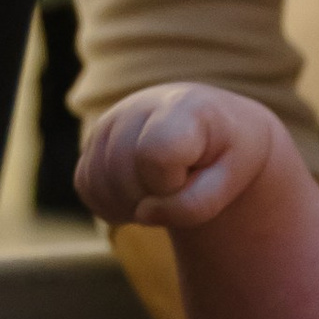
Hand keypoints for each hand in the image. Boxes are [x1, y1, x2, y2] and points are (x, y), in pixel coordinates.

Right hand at [74, 80, 275, 231]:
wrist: (211, 130)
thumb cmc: (226, 154)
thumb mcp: (232, 180)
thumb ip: (196, 205)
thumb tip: (144, 213)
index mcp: (182, 105)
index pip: (154, 156)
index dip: (172, 183)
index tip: (195, 174)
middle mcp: (138, 105)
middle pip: (121, 173)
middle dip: (151, 197)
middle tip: (181, 186)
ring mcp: (109, 121)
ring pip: (98, 182)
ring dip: (131, 205)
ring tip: (163, 191)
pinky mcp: (91, 140)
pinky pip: (85, 186)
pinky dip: (112, 203)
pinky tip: (141, 193)